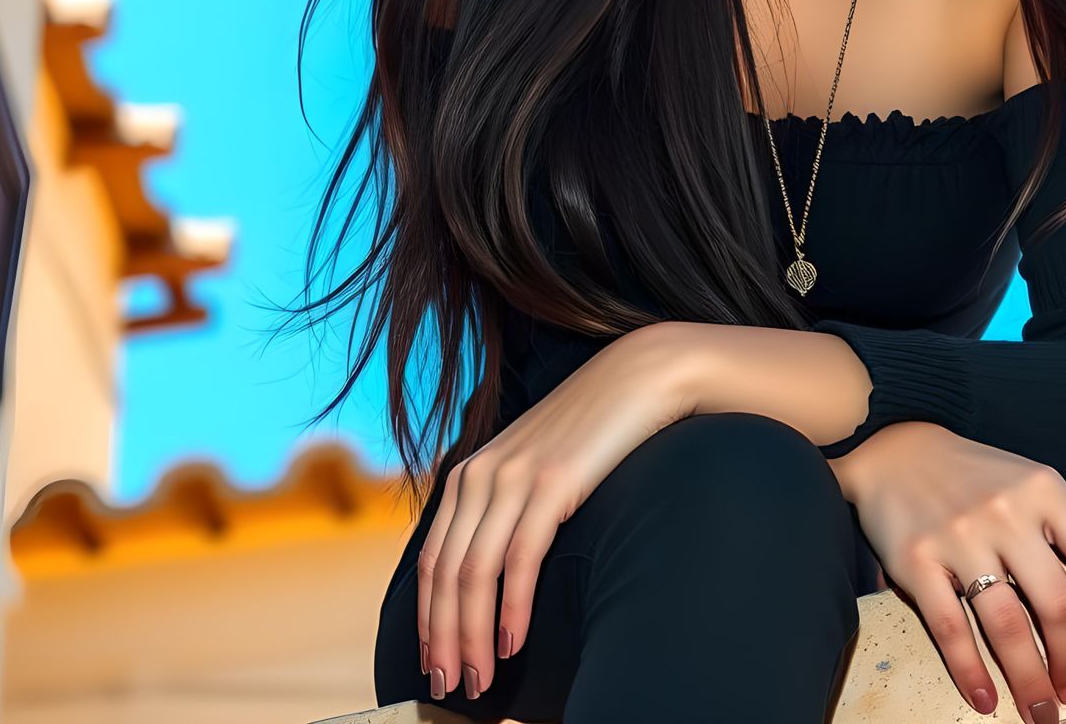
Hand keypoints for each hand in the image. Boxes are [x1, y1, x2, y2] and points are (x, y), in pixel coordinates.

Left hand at [417, 321, 694, 701]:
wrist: (637, 377)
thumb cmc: (589, 429)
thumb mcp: (531, 464)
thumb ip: (503, 503)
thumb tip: (492, 569)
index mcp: (468, 474)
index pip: (431, 561)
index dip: (428, 619)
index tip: (433, 663)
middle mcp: (480, 475)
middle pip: (445, 574)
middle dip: (443, 639)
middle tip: (450, 687)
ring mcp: (514, 477)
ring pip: (475, 574)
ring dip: (473, 636)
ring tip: (480, 680)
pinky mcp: (552, 483)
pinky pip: (520, 558)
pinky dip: (512, 608)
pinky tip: (514, 643)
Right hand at [835, 422, 1065, 719]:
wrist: (895, 445)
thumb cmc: (975, 472)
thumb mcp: (1034, 481)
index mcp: (1044, 490)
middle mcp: (1007, 512)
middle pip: (1058, 604)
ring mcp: (960, 537)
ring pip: (1007, 626)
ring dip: (1028, 681)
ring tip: (1040, 712)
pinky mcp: (916, 560)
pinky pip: (950, 627)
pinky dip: (970, 670)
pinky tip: (985, 698)